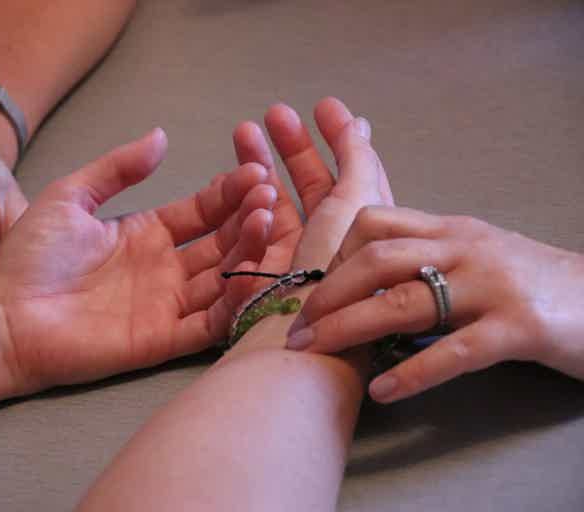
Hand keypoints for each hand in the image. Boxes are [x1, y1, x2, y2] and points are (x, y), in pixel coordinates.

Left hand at [0, 128, 275, 391]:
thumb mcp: (71, 197)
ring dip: (249, 252)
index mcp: (147, 234)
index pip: (203, 211)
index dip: (230, 192)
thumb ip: (116, 168)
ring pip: (224, 279)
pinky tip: (250, 273)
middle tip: (269, 195)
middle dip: (249, 218)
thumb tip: (161, 135)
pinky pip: (208, 324)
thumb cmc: (29, 257)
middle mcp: (165, 269)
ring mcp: (166, 305)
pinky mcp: (161, 340)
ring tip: (264, 222)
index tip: (255, 170)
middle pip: (222, 242)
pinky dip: (233, 303)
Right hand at [226, 97, 392, 302]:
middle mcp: (329, 247)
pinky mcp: (257, 280)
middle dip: (291, 147)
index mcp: (363, 232)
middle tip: (271, 114)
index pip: (351, 174)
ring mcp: (291, 263)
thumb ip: (357, 163)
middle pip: (310, 188)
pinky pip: (247, 234)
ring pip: (275, 205)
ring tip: (243, 132)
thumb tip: (360, 124)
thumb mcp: (357, 208)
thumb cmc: (337, 276)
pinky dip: (239, 204)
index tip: (321, 105)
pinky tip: (230, 181)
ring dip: (258, 166)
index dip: (337, 138)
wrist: (301, 347)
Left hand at [288, 205, 583, 401]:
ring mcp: (493, 286)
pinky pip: (456, 352)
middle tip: (298, 327)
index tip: (316, 289)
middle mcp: (465, 248)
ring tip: (317, 351)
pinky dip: (414, 372)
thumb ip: (424, 258)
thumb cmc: (530, 282)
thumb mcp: (473, 255)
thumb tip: (362, 283)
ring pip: (408, 300)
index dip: (335, 254)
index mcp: (450, 229)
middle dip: (329, 293)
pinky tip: (383, 390)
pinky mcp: (520, 327)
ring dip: (351, 326)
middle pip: (378, 258)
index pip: (375, 223)